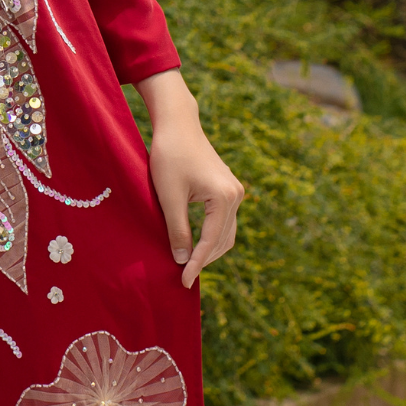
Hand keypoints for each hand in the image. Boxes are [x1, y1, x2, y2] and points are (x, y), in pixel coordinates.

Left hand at [137, 69, 243, 290]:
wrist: (177, 124)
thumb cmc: (170, 156)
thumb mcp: (169, 196)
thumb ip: (176, 230)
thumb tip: (181, 260)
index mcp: (224, 197)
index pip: (211, 241)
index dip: (196, 264)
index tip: (183, 281)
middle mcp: (236, 195)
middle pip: (223, 240)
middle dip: (204, 259)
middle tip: (183, 277)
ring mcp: (234, 191)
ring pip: (225, 232)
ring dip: (209, 250)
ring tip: (188, 265)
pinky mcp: (227, 188)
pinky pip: (223, 221)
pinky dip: (211, 236)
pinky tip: (194, 245)